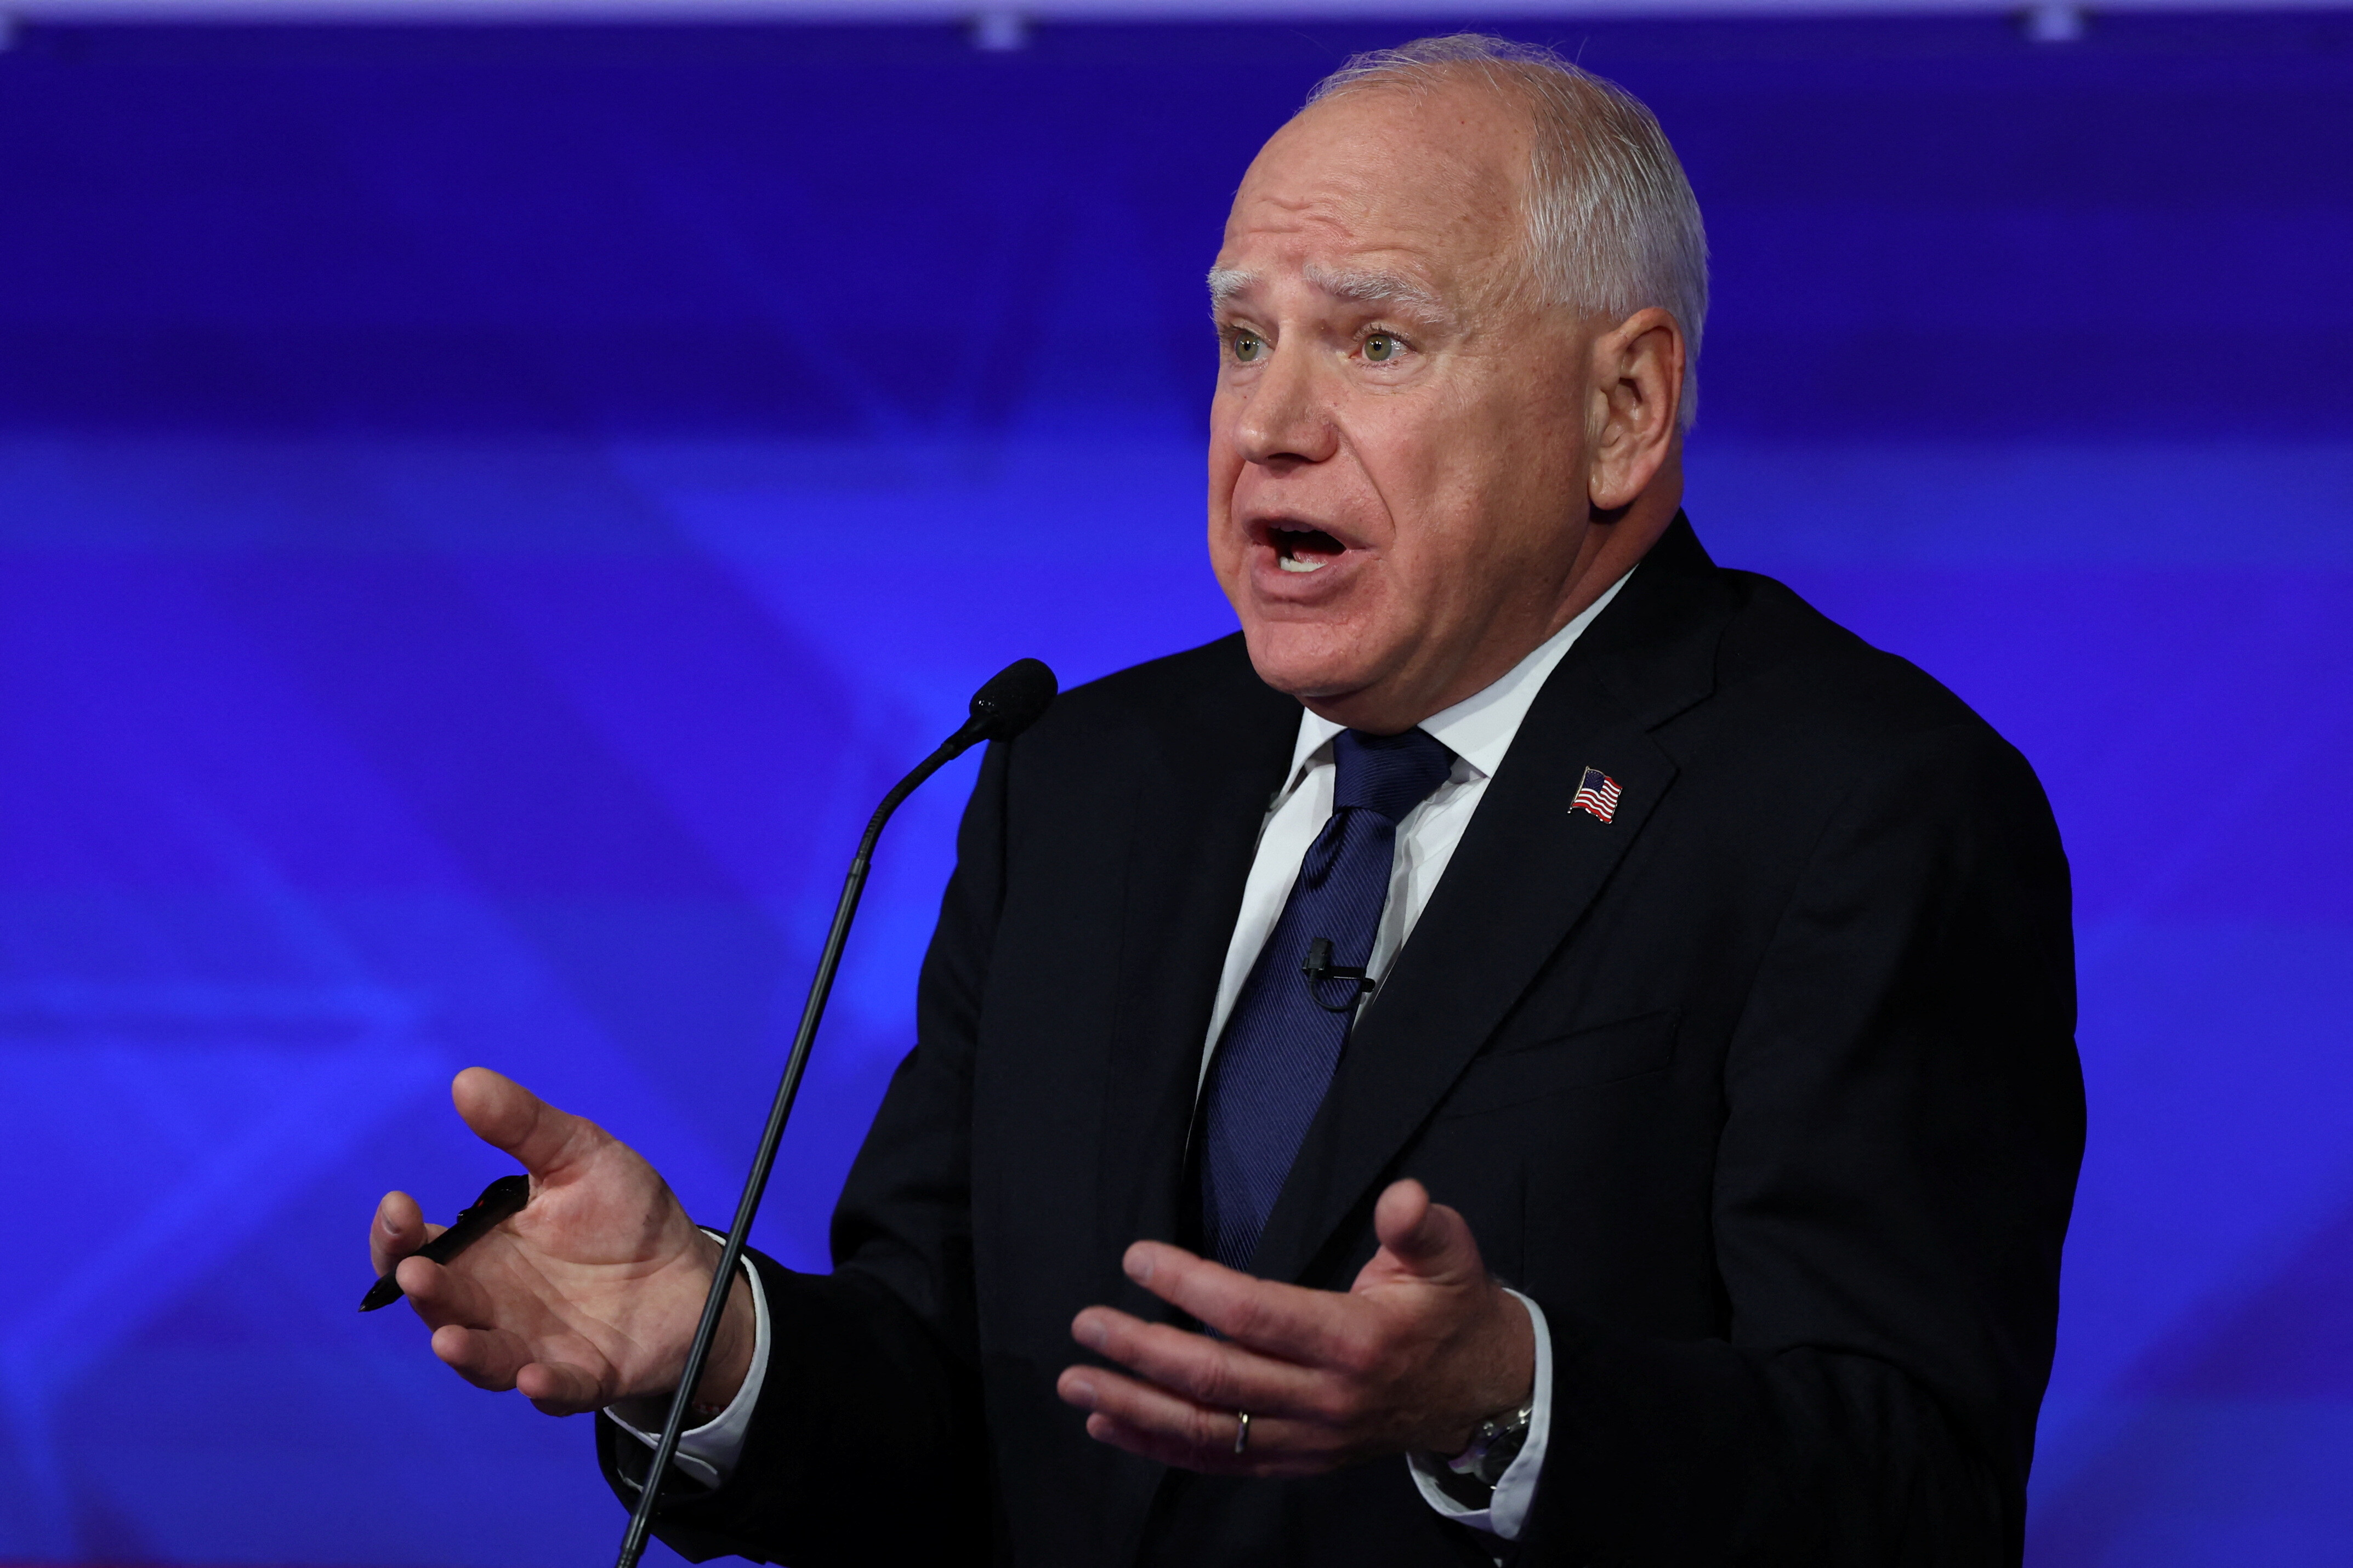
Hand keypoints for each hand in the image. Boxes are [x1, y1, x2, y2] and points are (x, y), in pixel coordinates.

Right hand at [369, 1067, 753, 1419]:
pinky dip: (545, 1387)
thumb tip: (466, 1080)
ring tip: (448, 1339)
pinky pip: (557, 1389)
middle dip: (423, 1291)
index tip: (399, 1204)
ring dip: (466, 1352)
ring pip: (485, 1358)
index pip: (416, 1250)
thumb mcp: (579, 1155)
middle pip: (440, 1305)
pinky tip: (535, 1376)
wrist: (690, 1270)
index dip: (395, 1236)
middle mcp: (494, 1306)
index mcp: (481, 1251)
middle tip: (415, 1274)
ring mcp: (534, 1344)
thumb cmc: (623, 1213)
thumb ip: (524, 1126)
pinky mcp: (584, 1375)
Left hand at [1055, 1179, 1532, 1477]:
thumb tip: (1403, 1196)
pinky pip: (1220, 1461)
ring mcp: (1309, 1438)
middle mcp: (1326, 1397)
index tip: (1140, 1258)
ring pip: (1209, 1430)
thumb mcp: (1452, 1255)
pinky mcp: (1299, 1460)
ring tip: (1078, 1380)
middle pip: (1219, 1379)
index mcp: (1355, 1339)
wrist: (1486, 1394)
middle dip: (1143, 1352)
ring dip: (1135, 1407)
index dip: (1191, 1285)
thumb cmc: (1455, 1311)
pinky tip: (1111, 1424)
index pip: (1254, 1313)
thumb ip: (1420, 1224)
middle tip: (1086, 1324)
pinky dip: (1160, 1447)